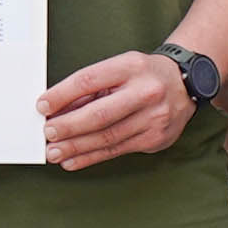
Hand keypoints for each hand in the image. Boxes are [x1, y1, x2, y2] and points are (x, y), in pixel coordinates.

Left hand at [38, 49, 201, 170]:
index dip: (62, 95)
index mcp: (131, 66)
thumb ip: (90, 89)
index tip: (42, 106)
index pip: (89, 80)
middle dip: (68, 126)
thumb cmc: (144, 76)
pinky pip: (116, 151)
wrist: (185, 84)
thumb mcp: (119, 69)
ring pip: (106, 137)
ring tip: (54, 152)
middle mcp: (145, 91)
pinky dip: (91, 157)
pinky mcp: (155, 138)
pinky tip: (73, 160)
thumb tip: (55, 110)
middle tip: (47, 133)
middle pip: (99, 114)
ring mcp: (153, 117)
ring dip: (76, 147)